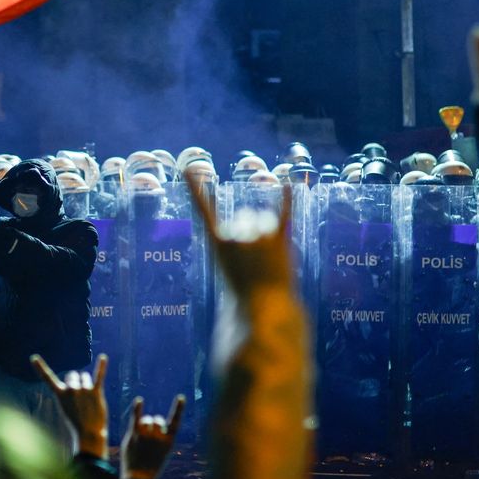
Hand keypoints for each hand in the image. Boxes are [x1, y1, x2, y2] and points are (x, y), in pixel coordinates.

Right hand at [31, 353, 108, 458]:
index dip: (40, 367)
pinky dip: (101, 366)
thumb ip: (68, 393)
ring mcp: (84, 390)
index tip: (33, 357)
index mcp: (60, 394)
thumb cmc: (77, 423)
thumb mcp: (66, 408)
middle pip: (72, 375)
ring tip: (89, 400)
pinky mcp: (96, 392)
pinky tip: (103, 358)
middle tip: (80, 398)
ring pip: (85, 377)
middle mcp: (71, 389)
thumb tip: (75, 378)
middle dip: (76, 382)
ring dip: (87, 384)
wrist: (88, 435)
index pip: (48, 378)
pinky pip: (99, 376)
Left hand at [121, 394, 184, 478]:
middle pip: (157, 420)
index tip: (181, 397)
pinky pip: (135, 418)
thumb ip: (158, 436)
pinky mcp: (133, 436)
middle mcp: (158, 437)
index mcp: (169, 442)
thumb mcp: (161, 452)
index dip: (178, 408)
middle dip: (154, 423)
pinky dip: (137, 409)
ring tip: (142, 434)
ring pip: (146, 420)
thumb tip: (152, 421)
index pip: (175, 421)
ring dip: (145, 423)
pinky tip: (139, 401)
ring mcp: (146, 435)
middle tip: (149, 433)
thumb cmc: (151, 466)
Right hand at [185, 170, 293, 298]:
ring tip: (269, 261)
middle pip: (245, 218)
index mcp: (217, 243)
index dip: (196, 189)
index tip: (189, 169)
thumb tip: (245, 223)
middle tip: (255, 263)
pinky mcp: (280, 239)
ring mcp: (258, 235)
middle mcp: (235, 234)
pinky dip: (287, 198)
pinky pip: (284, 213)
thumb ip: (233, 242)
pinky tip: (290, 182)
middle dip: (251, 234)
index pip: (203, 210)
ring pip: (264, 220)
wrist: (264, 309)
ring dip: (268, 235)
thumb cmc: (242, 292)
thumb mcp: (227, 267)